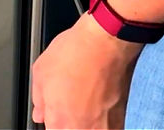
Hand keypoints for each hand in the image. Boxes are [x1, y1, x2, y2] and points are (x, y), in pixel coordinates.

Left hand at [31, 13, 141, 128]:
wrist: (106, 42)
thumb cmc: (75, 53)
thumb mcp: (41, 72)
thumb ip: (39, 100)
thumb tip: (40, 112)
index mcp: (60, 122)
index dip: (53, 122)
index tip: (54, 115)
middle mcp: (85, 129)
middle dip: (69, 122)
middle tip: (70, 106)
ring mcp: (107, 126)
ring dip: (89, 122)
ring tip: (86, 102)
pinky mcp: (124, 118)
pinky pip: (112, 126)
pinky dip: (104, 119)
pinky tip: (100, 103)